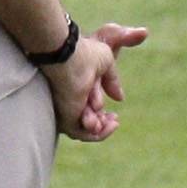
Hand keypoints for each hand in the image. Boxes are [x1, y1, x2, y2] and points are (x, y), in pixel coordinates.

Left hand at [46, 21, 149, 142]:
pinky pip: (82, 134)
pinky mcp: (67, 118)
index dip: (102, 115)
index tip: (115, 114)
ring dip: (102, 130)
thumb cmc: (84, 54)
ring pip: (85, 130)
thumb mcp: (106, 63)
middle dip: (104, 124)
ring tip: (112, 121)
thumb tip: (119, 98)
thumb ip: (113, 81)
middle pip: (86, 122)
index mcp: (76, 89)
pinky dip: (98, 133)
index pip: (88, 110)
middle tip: (114, 119)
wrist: (68, 57)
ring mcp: (67, 111)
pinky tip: (106, 123)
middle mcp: (70, 102)